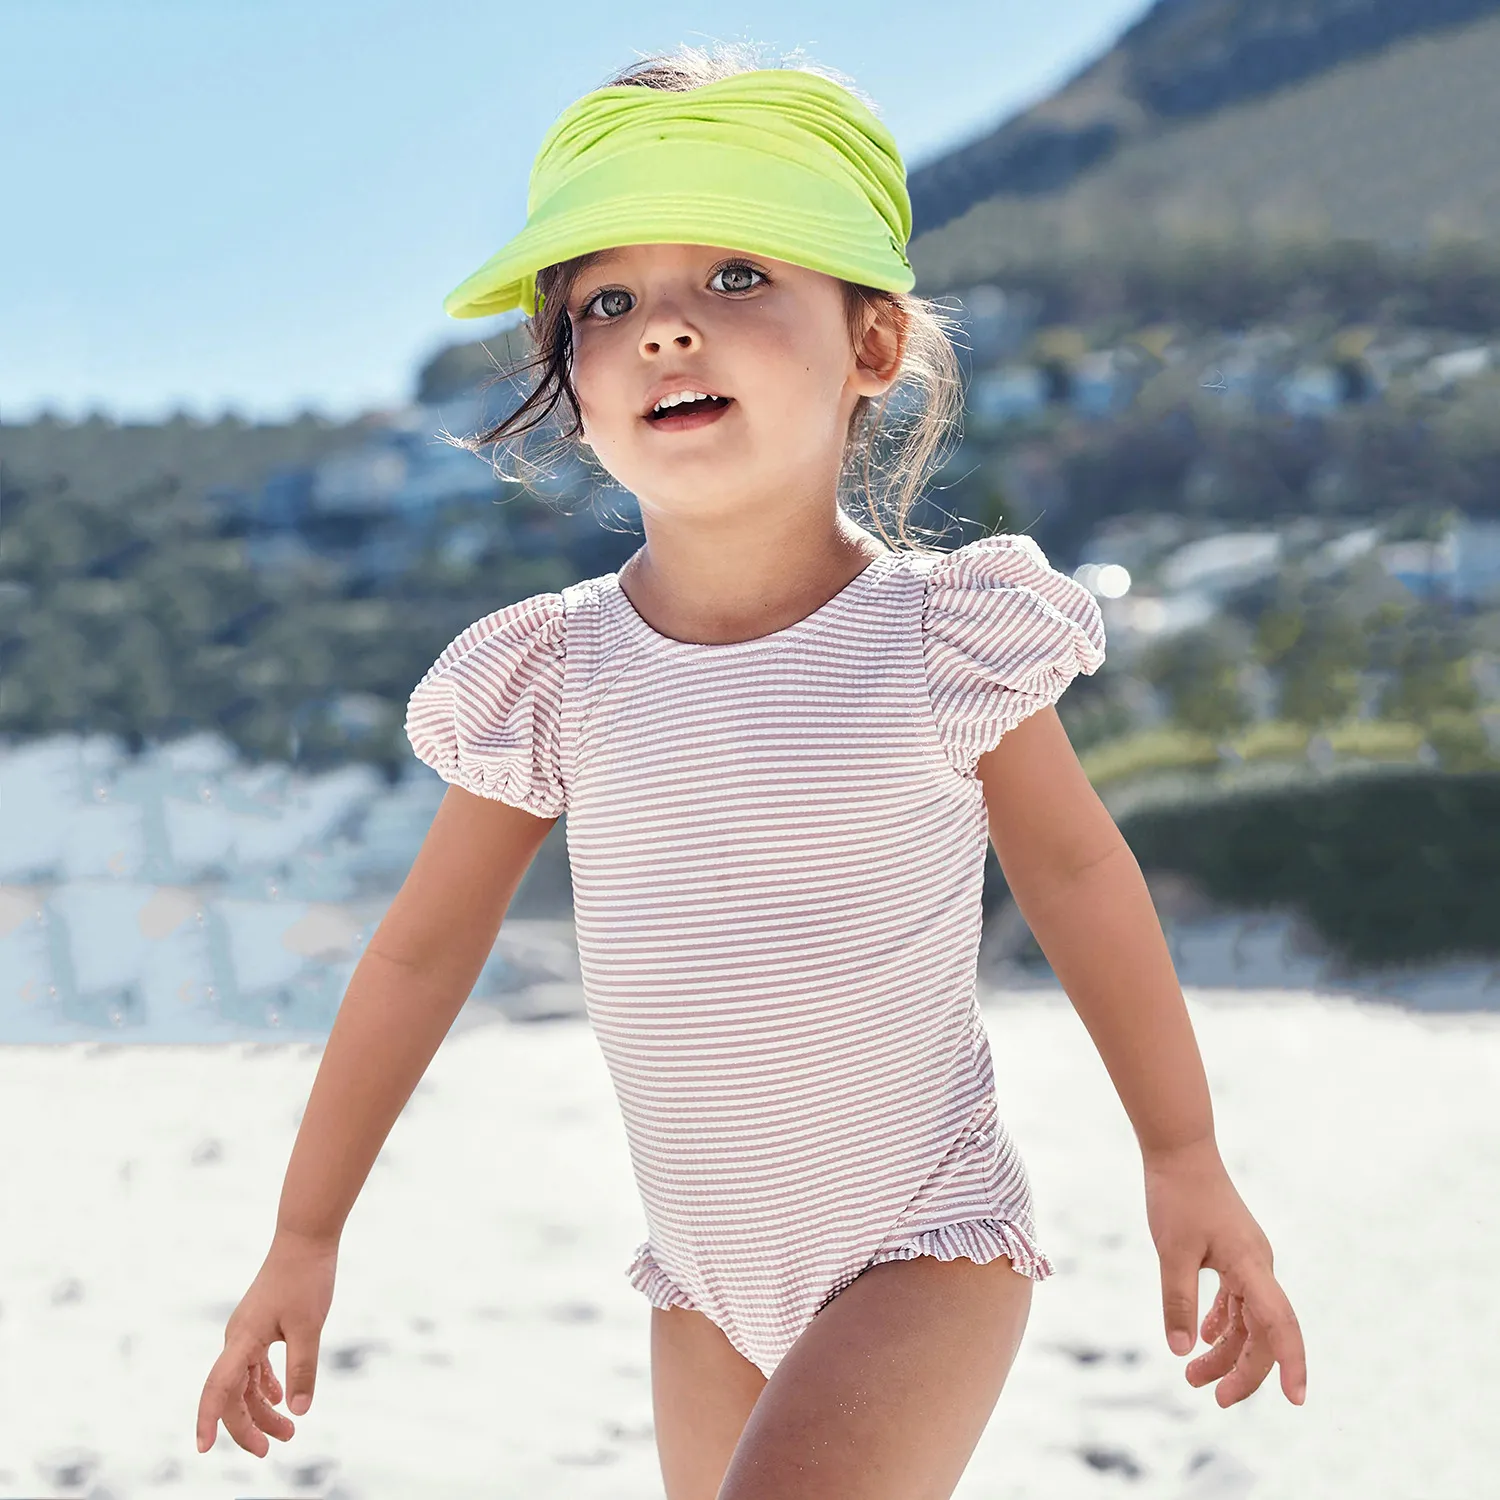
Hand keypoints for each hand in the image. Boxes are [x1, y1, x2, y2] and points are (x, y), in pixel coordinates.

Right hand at [196, 1231, 338, 1456]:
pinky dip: (265, 1386)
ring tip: (288, 1430)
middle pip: (232, 1394)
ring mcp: (247, 1332)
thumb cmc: (306, 1278)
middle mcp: (237, 1338)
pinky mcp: (259, 1326)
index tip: (203, 1449)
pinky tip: (280, 1398)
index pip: (217, 1388)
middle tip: (273, 1447)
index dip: (207, 1420)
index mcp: (243, 1339)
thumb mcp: (309, 1327)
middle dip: (249, 1425)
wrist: (306, 1239)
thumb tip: (300, 1411)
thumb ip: (303, 1369)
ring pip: (245, 1383)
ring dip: (262, 1409)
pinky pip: (254, 1366)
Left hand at [1142, 1140, 1305, 1407]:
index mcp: (1251, 1266)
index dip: (1292, 1365)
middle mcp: (1259, 1266)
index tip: (1297, 1401)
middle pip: (1263, 1333)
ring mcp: (1248, 1261)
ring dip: (1225, 1349)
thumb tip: (1180, 1351)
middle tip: (1209, 1394)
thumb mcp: (1171, 1252)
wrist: (1179, 1151)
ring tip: (1192, 1374)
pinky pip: (1238, 1300)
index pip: (1280, 1325)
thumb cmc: (1177, 1196)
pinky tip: (1202, 1337)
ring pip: (1247, 1320)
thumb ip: (1176, 1301)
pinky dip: (1222, 1322)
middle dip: (1240, 1370)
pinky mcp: (1234, 1254)